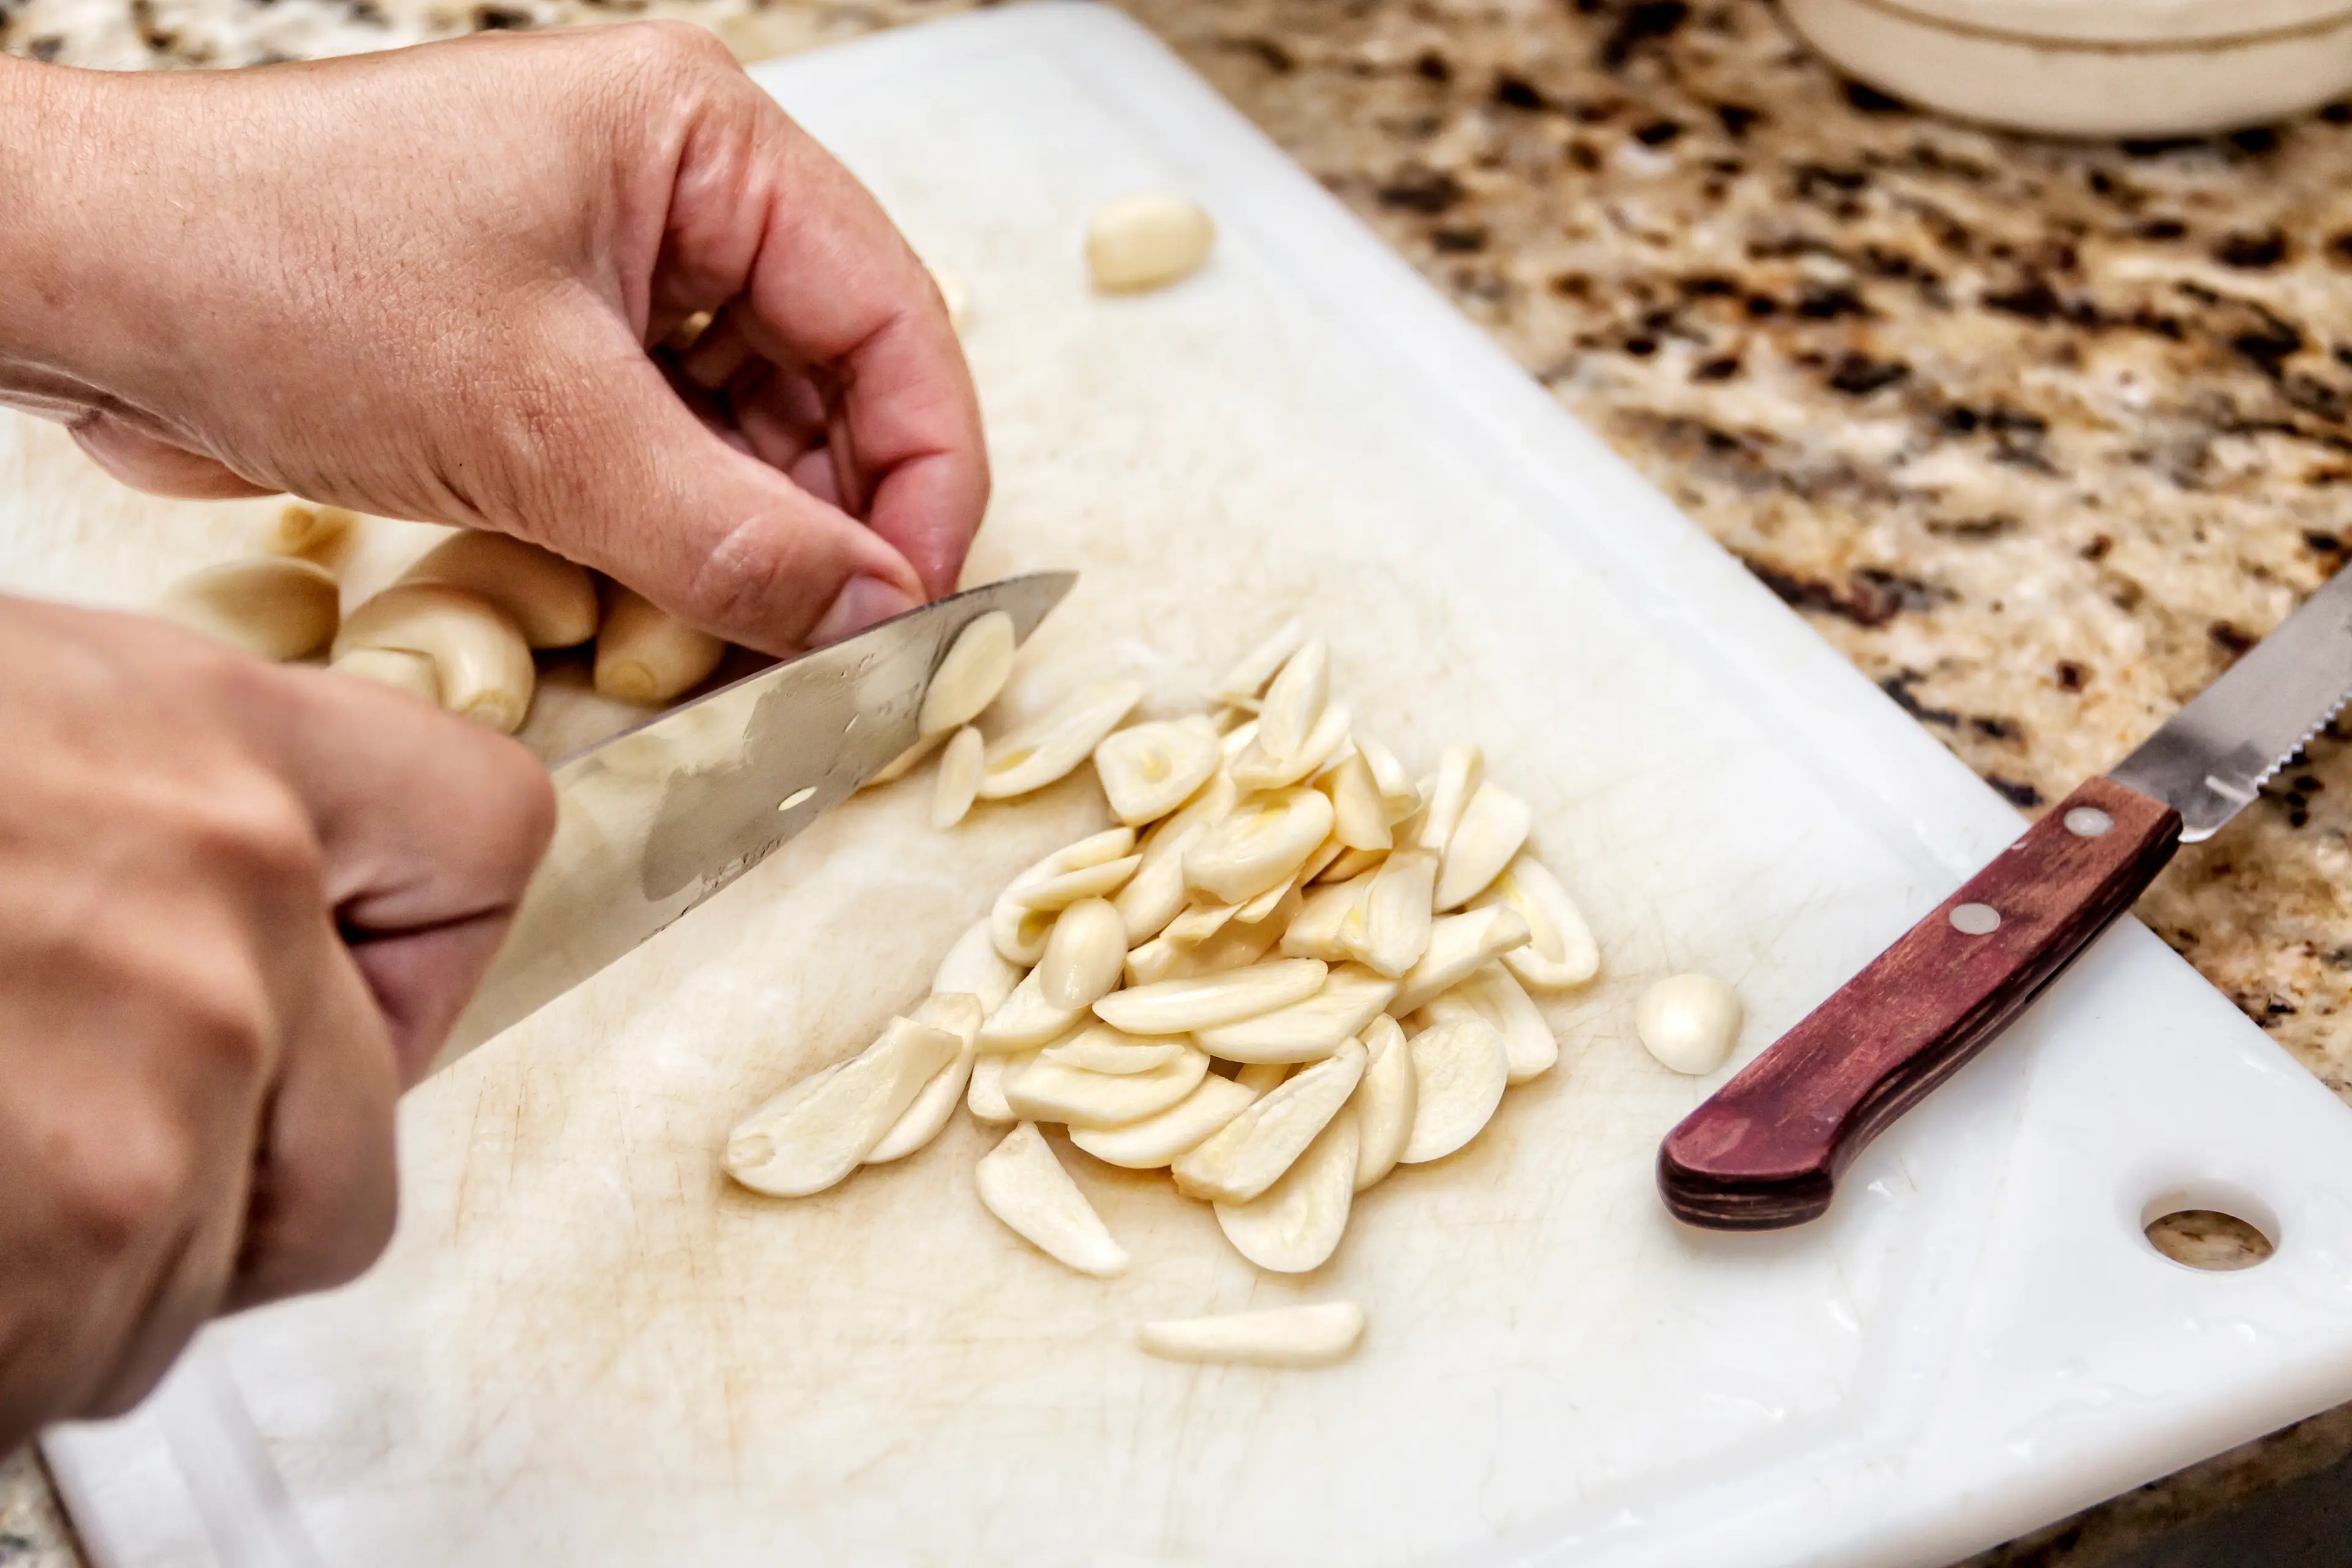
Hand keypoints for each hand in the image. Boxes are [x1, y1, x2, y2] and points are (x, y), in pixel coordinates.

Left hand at [0, 24, 986, 655]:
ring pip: (753, 436)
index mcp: (700, 143)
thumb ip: (730, 534)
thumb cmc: (277, 276)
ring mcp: (609, 278)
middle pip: (834, 382)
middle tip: (845, 651)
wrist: (75, 286)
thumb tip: (876, 620)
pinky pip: (666, 462)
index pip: (889, 316)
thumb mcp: (539, 424)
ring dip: (761, 546)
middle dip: (843, 521)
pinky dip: (682, 546)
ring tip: (759, 650)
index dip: (926, 472)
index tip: (924, 606)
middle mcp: (673, 199)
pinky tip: (682, 619)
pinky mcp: (547, 355)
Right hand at [0, 597, 551, 1447]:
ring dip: (78, 1275)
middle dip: (229, 1196)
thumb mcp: (6, 709)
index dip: (420, 952)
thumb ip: (145, 816)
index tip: (357, 998)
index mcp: (219, 746)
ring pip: (195, 1283)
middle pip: (355, 1155)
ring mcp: (154, 1096)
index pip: (481, 842)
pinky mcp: (65, 1247)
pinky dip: (3, 1338)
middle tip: (78, 1161)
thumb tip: (211, 920)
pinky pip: (80, 1360)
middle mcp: (227, 918)